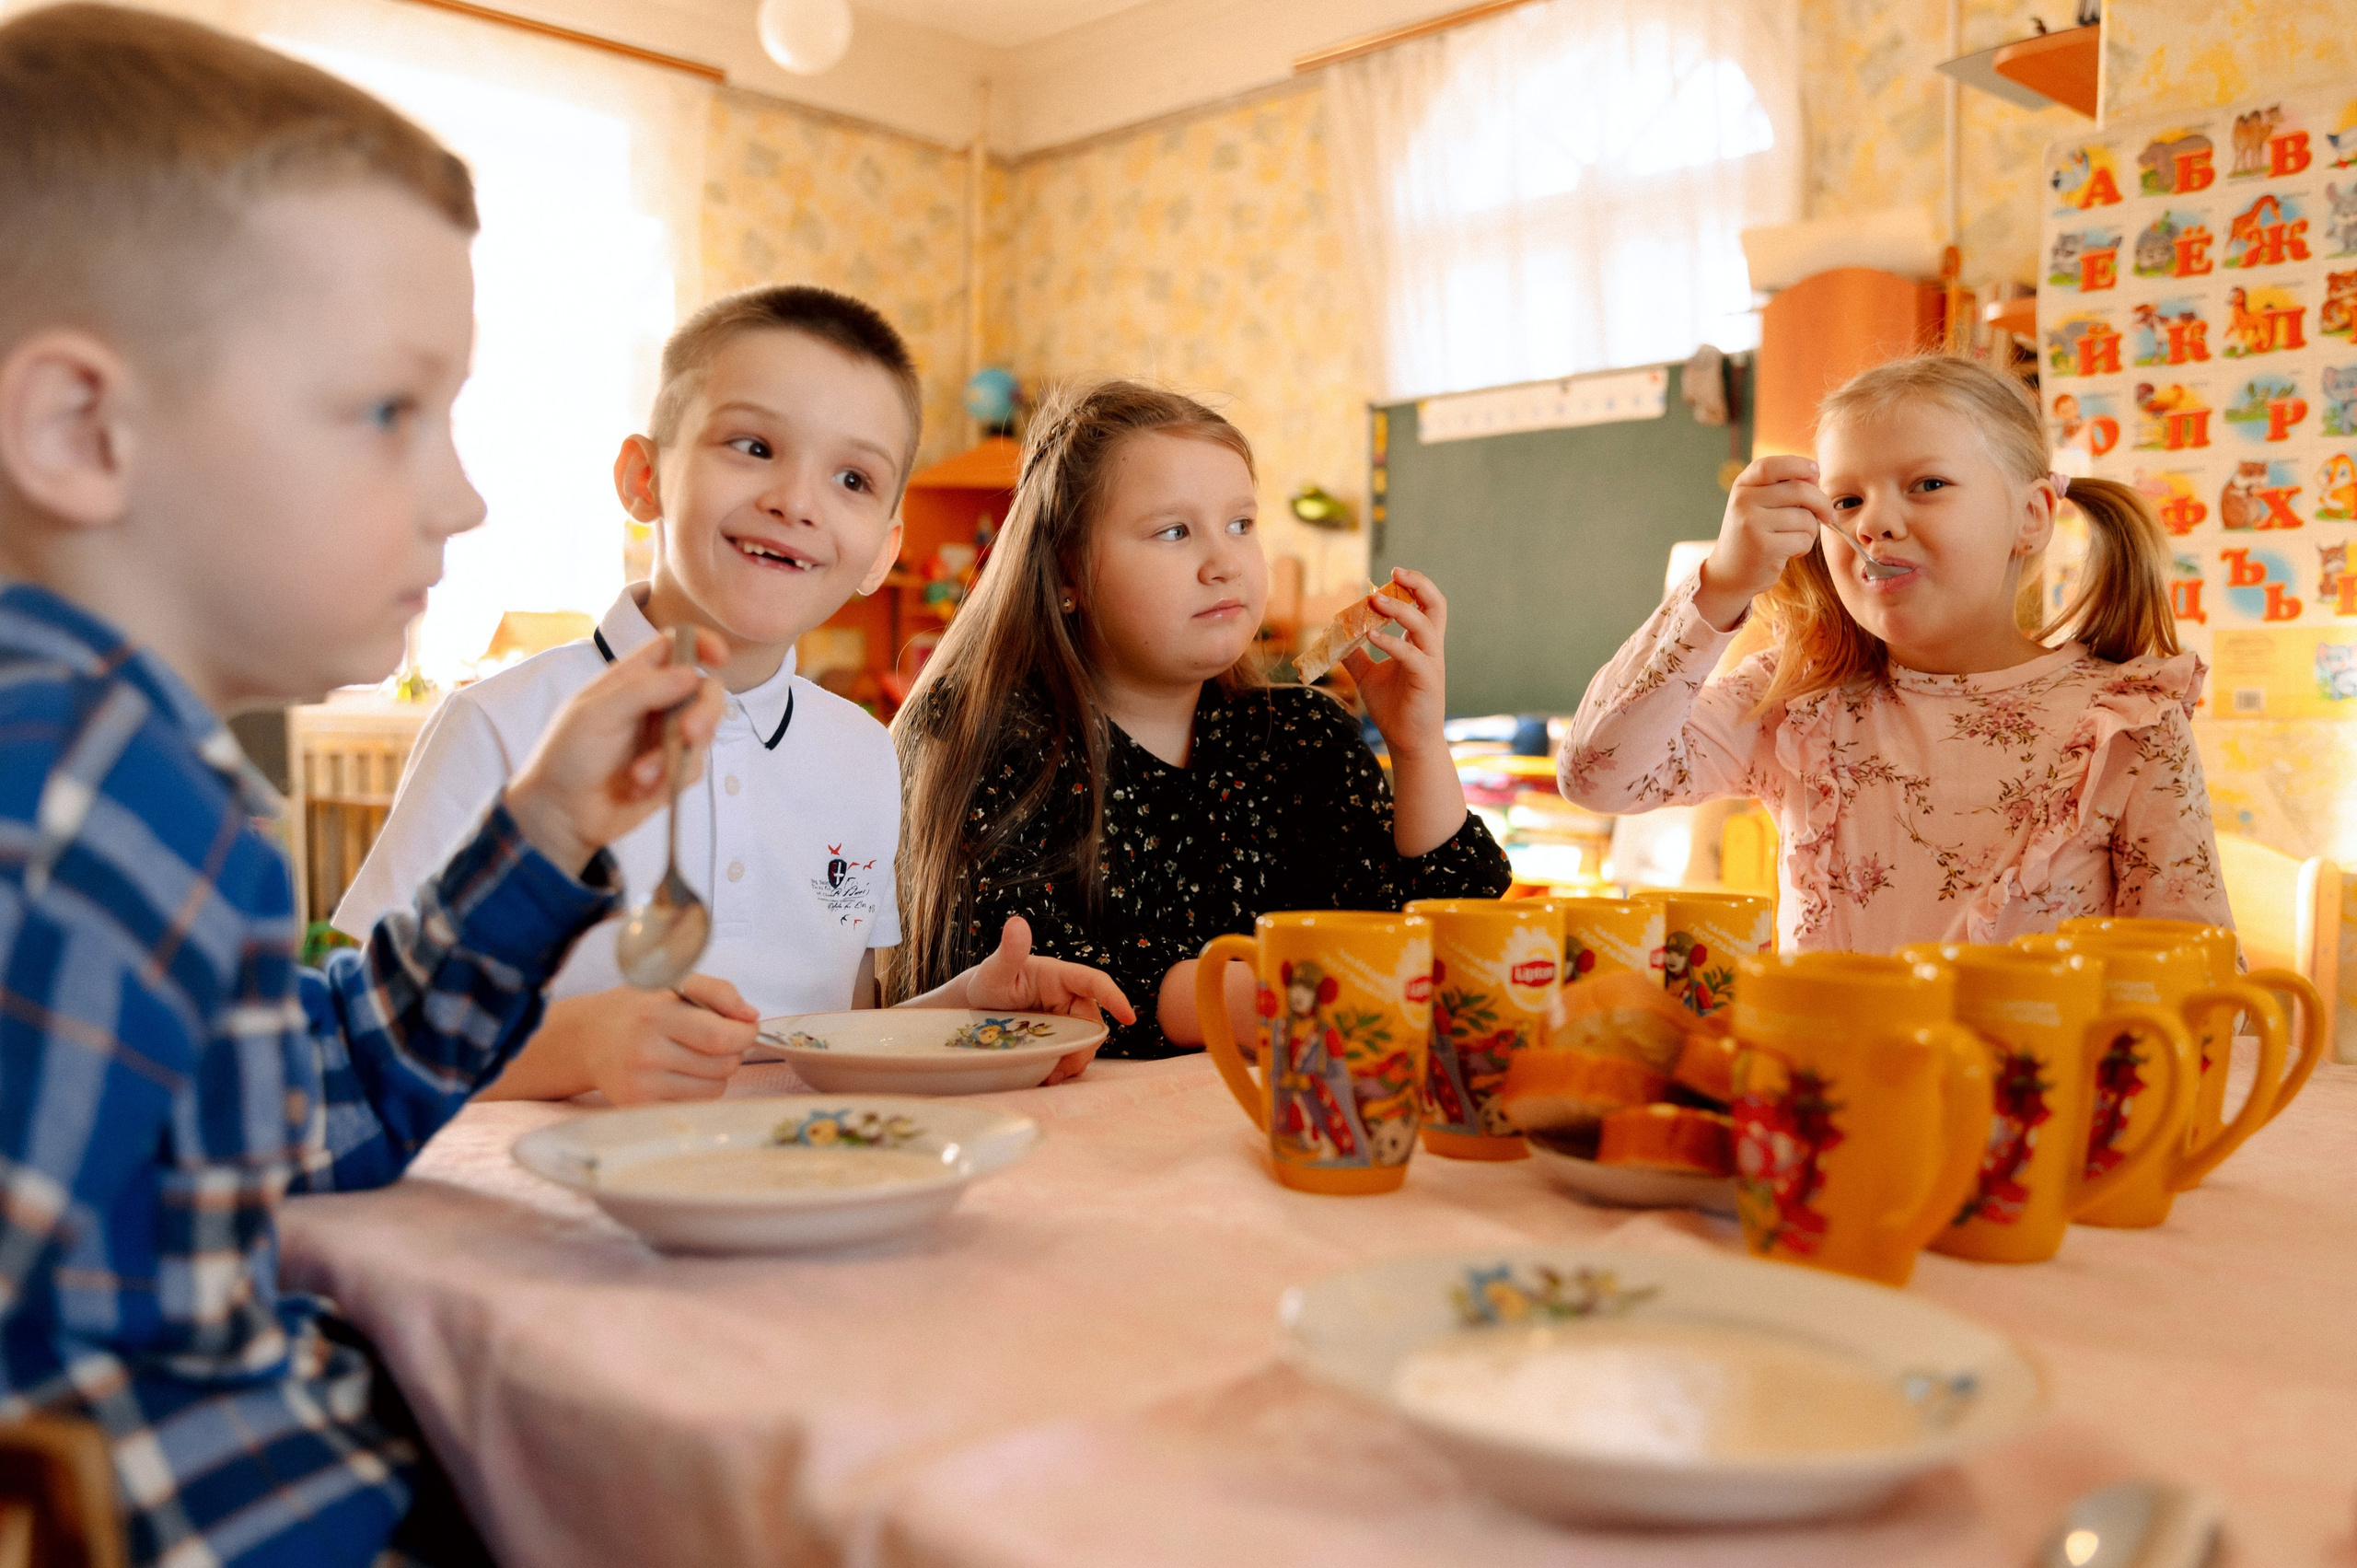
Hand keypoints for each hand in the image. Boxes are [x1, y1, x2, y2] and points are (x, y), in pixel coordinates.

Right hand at [487, 975, 757, 1104]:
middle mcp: (646, 1050)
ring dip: (718, 1072)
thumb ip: (719, 991)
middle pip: (722, 1065)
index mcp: (656, 1012)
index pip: (721, 1036)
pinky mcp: (638, 1106)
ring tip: (696, 1055)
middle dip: (734, 1052)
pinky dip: (698, 1089)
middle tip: (718, 1040)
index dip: (745, 1034)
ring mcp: (641, 1083)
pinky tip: (680, 1073)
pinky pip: (694, 1103)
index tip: (745, 1027)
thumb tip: (751, 1017)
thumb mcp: (674, 982)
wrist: (586, 1039)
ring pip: (714, 1088)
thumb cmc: (637, 1007)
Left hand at [504, 628, 725, 874]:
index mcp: (633, 679)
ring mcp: (667, 738)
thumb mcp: (595, 714)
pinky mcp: (675, 771)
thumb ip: (643, 690)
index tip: (719, 658)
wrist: (561, 814)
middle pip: (704, 689)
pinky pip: (695, 767)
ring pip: (705, 731)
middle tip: (691, 733)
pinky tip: (640, 789)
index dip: (701, 644)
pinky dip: (670, 778)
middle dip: (705, 710)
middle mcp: (656, 704)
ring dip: (675, 755)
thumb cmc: (567, 757)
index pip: (675, 646)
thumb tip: (693, 674)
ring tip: (640, 775)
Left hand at [959, 917, 1135, 1083]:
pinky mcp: (1058, 1038)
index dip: (1114, 998)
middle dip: (1084, 1047)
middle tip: (1061, 1068)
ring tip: (1050, 1076)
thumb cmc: (987, 982)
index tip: (1129, 1019)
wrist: (975, 1008)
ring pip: (1084, 1041)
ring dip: (1073, 1060)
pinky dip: (1064, 1067)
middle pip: (1091, 1023)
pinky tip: (1046, 1076)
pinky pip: (1071, 1053)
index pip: (1095, 982)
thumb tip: (1017, 923)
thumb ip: (1008, 951)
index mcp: (1060, 976)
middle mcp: (1068, 997)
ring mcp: (1065, 1019)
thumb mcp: (994, 969)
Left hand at [1342, 568, 1447, 761]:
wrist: (1407, 742)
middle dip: (1419, 584)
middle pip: (1436, 605)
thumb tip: (1333, 636)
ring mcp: (1431, 663)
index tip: (1391, 573)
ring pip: (1425, 625)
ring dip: (1400, 609)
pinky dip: (1391, 641)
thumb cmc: (1393, 707)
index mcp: (1420, 644)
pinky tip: (1370, 635)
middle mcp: (1430, 649)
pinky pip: (1412, 655)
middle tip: (1395, 572)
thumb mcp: (1367, 675)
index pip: (1424, 605)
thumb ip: (1355, 654)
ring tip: (1375, 599)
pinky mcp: (1427, 680)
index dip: (1413, 586)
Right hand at [1698, 456, 1832, 629]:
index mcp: (1743, 486)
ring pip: (1805, 517)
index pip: (1772, 465)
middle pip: (1800, 490)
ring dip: (1811, 530)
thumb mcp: (1759, 504)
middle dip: (1822, 503)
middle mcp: (1743, 501)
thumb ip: (1782, 487)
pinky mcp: (1763, 547)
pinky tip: (1791, 552)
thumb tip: (1815, 475)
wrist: (1729, 574)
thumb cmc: (1753, 535)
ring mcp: (1751, 523)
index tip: (1816, 473)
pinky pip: (1803, 539)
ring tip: (1797, 539)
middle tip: (1828, 515)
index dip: (1799, 465)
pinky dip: (1805, 547)